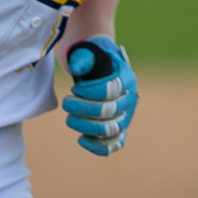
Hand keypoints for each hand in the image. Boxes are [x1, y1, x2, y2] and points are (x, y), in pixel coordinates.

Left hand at [62, 35, 137, 155]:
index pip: (110, 89)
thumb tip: (75, 69)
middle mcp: (130, 99)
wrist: (101, 67)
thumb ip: (82, 58)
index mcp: (126, 78)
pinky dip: (97, 147)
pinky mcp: (119, 130)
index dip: (89, 91)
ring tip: (69, 118)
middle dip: (82, 108)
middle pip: (109, 111)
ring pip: (110, 130)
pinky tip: (81, 139)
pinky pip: (113, 146)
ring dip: (85, 126)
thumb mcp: (89, 51)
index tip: (75, 88)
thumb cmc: (93, 58)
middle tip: (66, 102)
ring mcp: (126, 116)